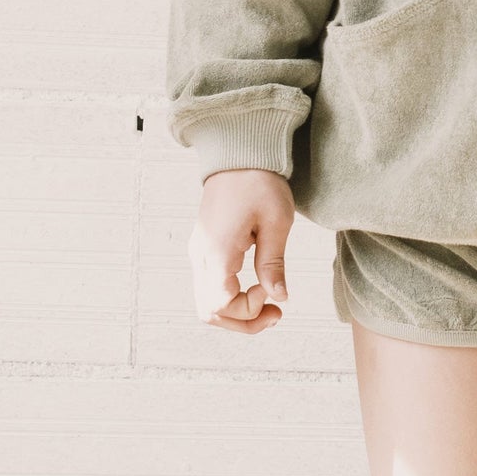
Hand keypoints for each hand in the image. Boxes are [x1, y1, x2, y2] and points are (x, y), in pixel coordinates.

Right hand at [188, 169, 294, 332]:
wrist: (238, 153)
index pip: (221, 305)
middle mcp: (200, 256)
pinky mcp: (202, 248)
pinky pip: (208, 287)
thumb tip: (278, 298)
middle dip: (242, 322)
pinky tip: (253, 289)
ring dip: (235, 313)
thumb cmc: (260, 182)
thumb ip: (273, 263)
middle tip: (275, 315)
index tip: (272, 291)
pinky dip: (229, 299)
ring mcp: (198, 253)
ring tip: (267, 305)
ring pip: (205, 303)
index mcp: (216, 251)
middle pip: (208, 311)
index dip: (248, 310)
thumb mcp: (276, 222)